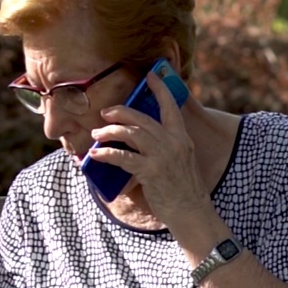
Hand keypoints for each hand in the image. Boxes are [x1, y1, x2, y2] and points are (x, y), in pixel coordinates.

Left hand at [90, 70, 207, 228]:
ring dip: (110, 131)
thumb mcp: (182, 161)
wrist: (192, 213)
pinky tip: (95, 155)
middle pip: (142, 118)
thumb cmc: (183, 189)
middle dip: (120, 112)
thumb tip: (141, 138)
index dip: (160, 89)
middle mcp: (173, 143)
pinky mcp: (151, 171)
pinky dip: (107, 154)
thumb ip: (167, 146)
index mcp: (182, 138)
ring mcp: (162, 156)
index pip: (171, 107)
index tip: (150, 74)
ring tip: (96, 135)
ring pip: (131, 133)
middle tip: (105, 113)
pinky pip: (123, 157)